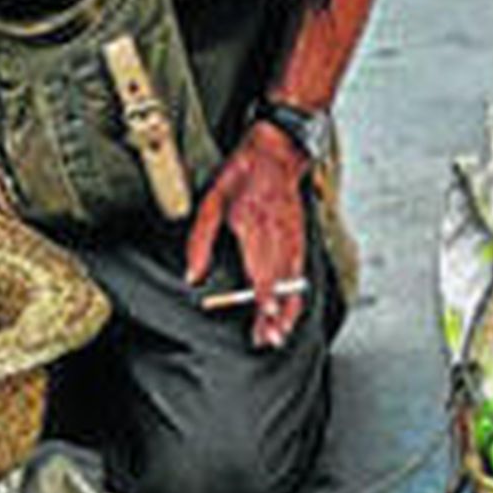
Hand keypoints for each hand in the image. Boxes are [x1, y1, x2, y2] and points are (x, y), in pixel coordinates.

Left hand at [185, 121, 307, 350]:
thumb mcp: (211, 201)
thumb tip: (192, 276)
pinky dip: (297, 293)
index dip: (263, 300)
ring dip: (289, 310)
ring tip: (281, 334)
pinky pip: (300, 271)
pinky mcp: (298, 236)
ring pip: (294, 282)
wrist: (276, 151)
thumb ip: (200, 241)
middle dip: (276, 316)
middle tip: (270, 340)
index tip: (263, 320)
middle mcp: (278, 237)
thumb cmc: (241, 174)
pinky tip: (292, 309)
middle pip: (279, 285)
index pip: (261, 273)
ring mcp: (292, 238)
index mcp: (256, 229)